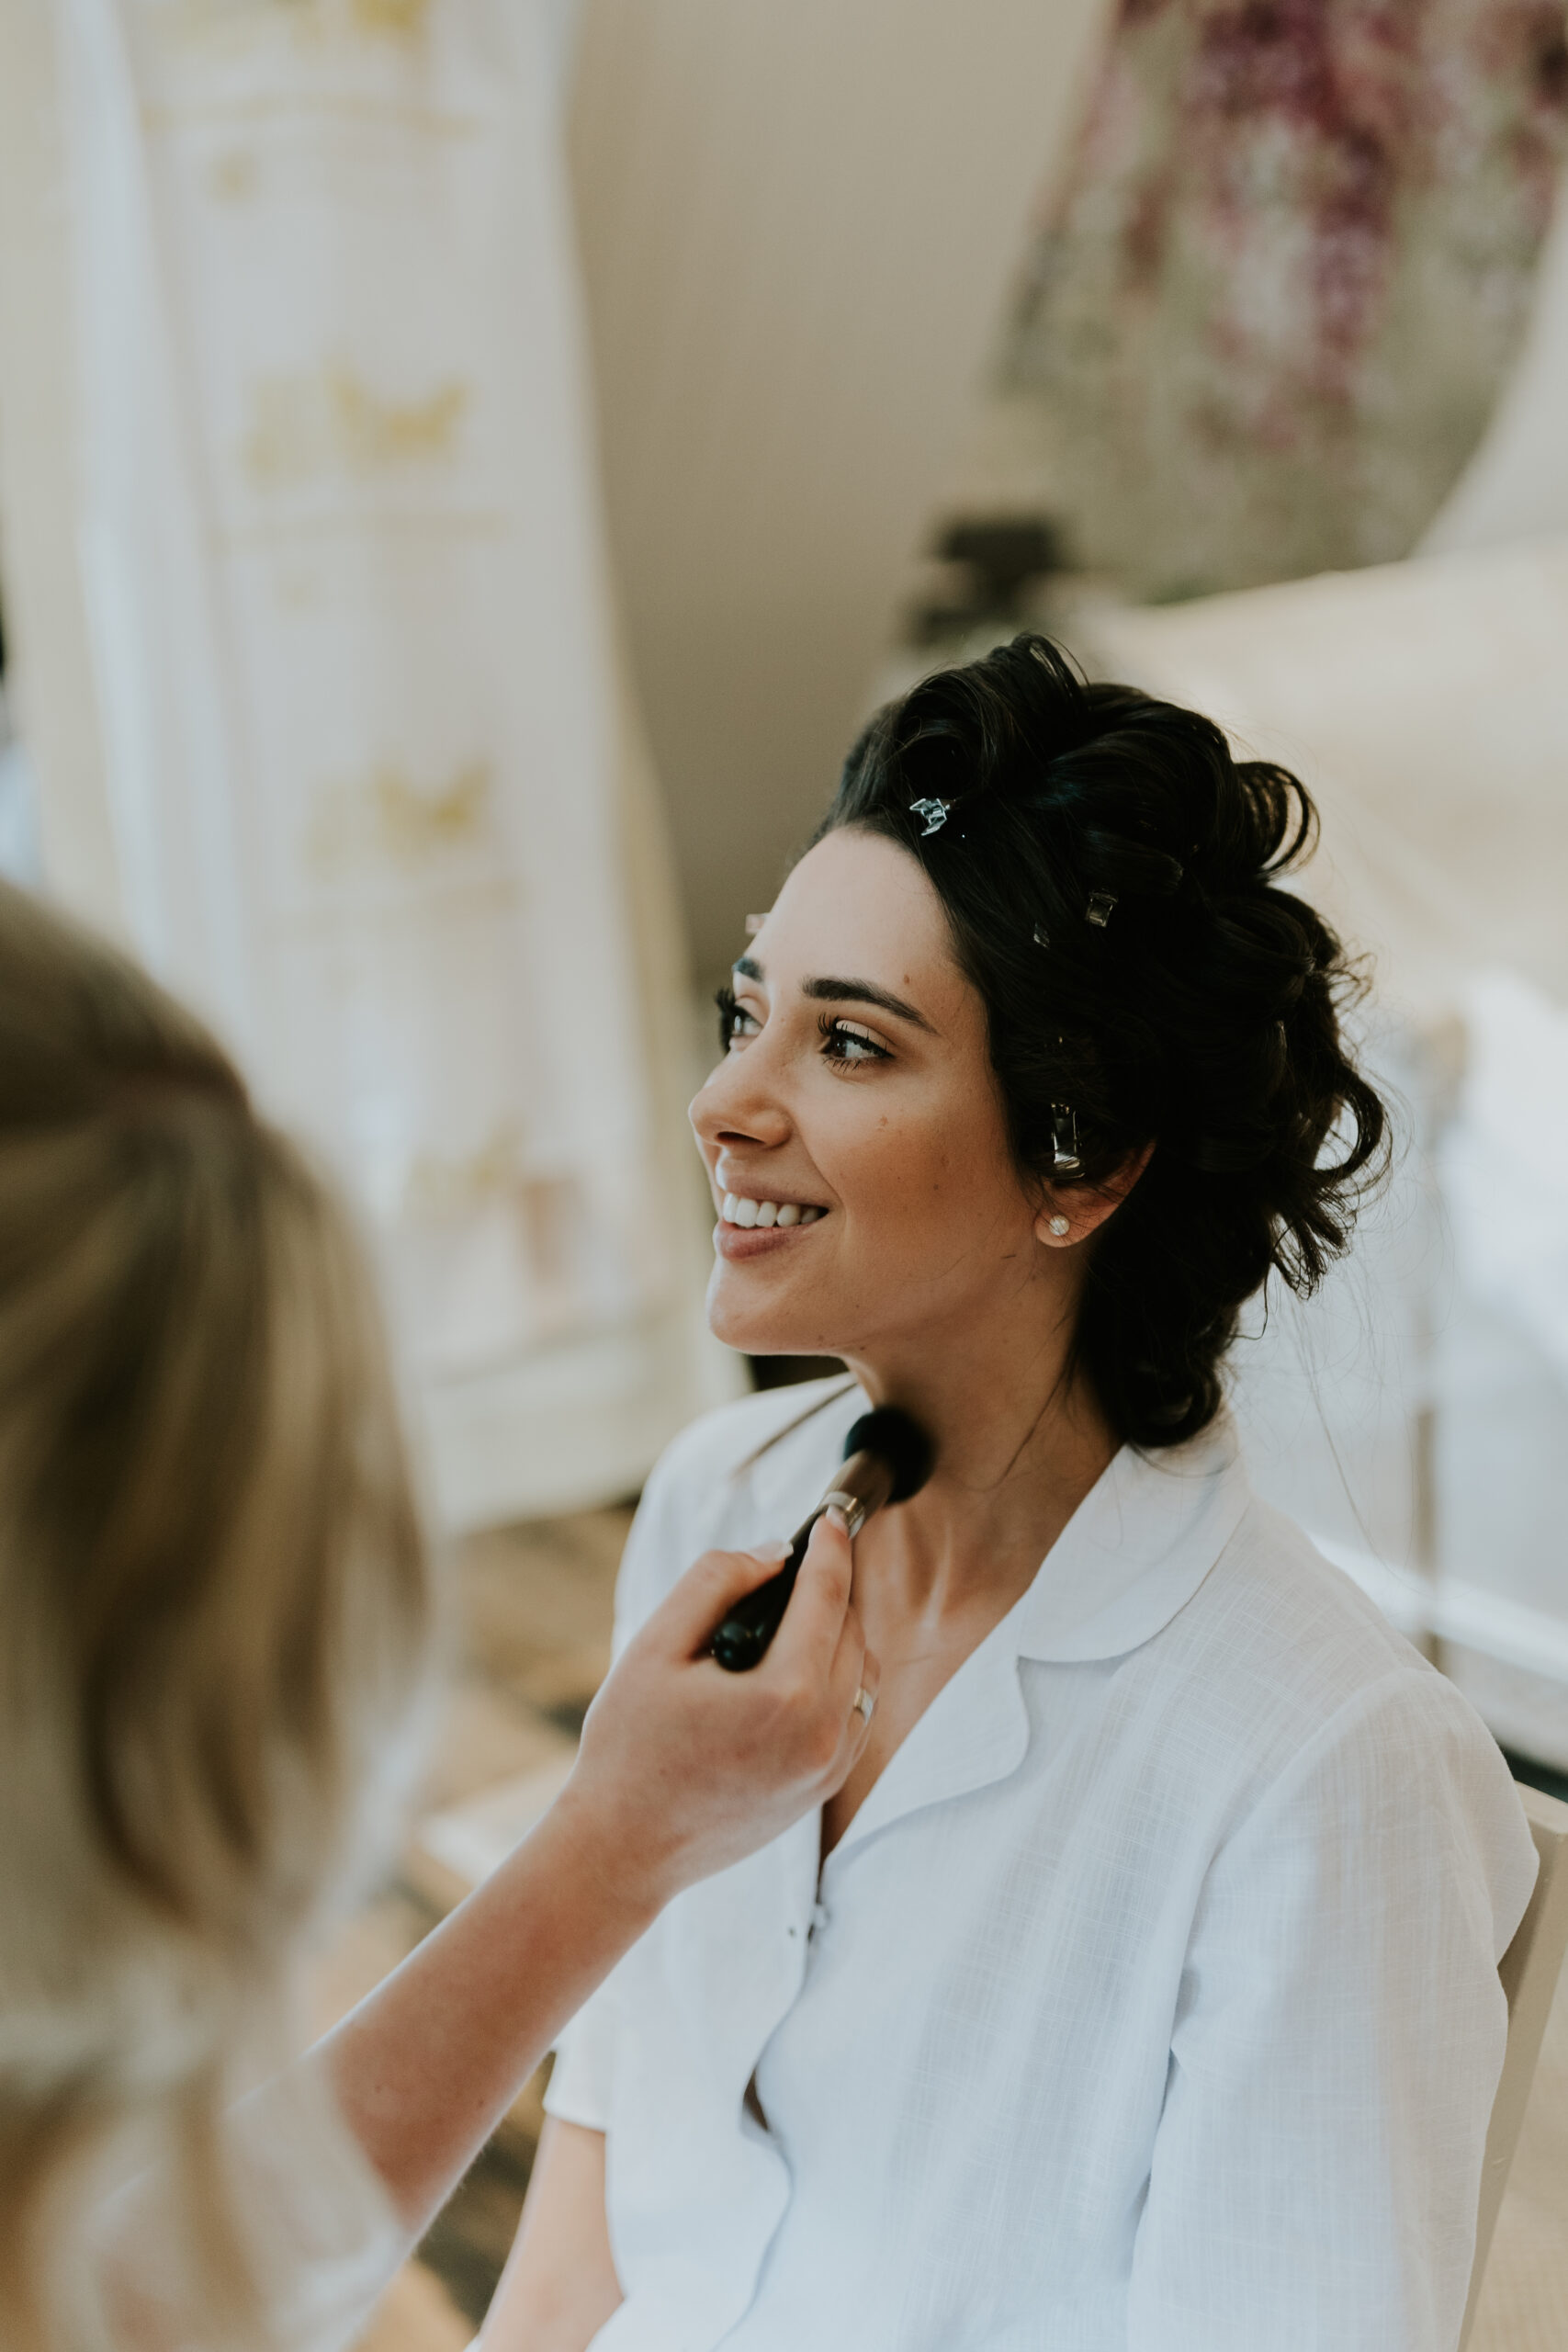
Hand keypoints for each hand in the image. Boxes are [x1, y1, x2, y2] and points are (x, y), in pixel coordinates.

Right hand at [557, 1511, 876, 1913]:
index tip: (833, 1518)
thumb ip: (715, 1583)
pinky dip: (836, 1680)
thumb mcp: (654, 1646)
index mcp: (785, 1697)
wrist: (622, 1849)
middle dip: (828, 1592)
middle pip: (852, 1631)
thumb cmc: (628, 1748)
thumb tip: (773, 1555)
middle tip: (788, 1572)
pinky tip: (790, 1671)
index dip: (832, 1548)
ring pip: (863, 1673)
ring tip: (787, 1622)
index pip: (828, 1597)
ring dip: (837, 1636)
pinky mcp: (823, 1790)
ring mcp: (828, 1769)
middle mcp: (822, 1736)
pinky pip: (854, 1715)